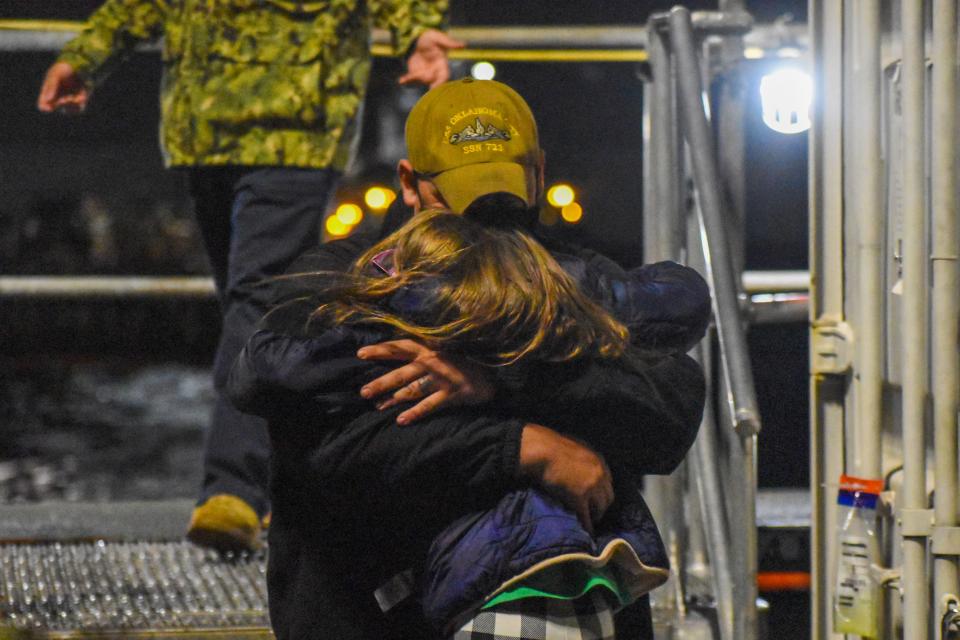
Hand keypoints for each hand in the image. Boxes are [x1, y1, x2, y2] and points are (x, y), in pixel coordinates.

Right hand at [38, 62, 89, 113]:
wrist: (79, 65)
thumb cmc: (63, 69)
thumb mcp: (55, 75)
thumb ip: (51, 87)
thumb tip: (48, 100)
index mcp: (48, 92)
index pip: (43, 105)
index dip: (45, 108)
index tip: (50, 108)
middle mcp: (58, 98)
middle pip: (57, 108)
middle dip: (61, 105)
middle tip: (64, 100)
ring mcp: (69, 99)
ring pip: (68, 110)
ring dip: (71, 106)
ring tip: (73, 99)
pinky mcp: (79, 100)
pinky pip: (79, 108)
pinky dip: (80, 104)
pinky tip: (81, 97)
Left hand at [358, 339, 493, 424]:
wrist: (495, 372)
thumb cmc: (466, 360)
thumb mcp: (445, 349)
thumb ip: (424, 351)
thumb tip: (400, 356)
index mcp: (430, 348)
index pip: (400, 347)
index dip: (380, 350)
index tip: (360, 354)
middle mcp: (433, 361)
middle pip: (401, 372)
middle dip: (381, 382)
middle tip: (363, 392)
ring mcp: (442, 378)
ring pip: (412, 389)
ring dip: (393, 398)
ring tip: (377, 406)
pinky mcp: (452, 394)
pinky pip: (429, 405)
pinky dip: (415, 413)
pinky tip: (401, 420)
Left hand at [399, 29, 464, 87]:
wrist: (419, 40)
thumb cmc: (432, 39)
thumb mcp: (439, 38)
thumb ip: (450, 43)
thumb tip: (464, 45)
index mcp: (442, 64)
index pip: (444, 76)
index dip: (441, 81)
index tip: (436, 86)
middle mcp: (434, 72)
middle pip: (432, 81)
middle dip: (428, 84)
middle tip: (422, 87)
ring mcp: (424, 74)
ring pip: (421, 80)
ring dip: (414, 79)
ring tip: (405, 79)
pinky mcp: (415, 73)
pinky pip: (411, 78)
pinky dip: (406, 80)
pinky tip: (401, 81)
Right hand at [519, 424, 613, 534]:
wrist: (542, 450)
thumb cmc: (551, 446)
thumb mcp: (574, 447)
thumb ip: (581, 458)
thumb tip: (578, 468)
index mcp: (599, 460)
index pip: (608, 481)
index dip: (602, 492)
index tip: (596, 498)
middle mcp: (599, 474)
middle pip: (608, 497)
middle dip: (602, 506)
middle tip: (595, 513)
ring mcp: (591, 487)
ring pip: (600, 508)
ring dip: (595, 516)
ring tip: (589, 521)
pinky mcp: (579, 498)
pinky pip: (586, 517)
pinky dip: (587, 526)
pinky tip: (586, 532)